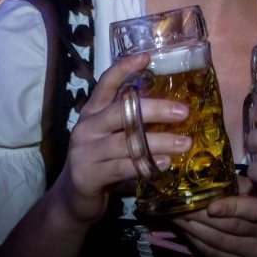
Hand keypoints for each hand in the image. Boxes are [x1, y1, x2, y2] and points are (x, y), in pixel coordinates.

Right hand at [54, 53, 192, 224]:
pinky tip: (165, 163)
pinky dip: (145, 164)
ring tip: (184, 143)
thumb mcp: (110, 136)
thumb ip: (129, 122)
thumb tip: (171, 110)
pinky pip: (122, 167)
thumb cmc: (100, 162)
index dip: (124, 68)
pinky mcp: (88, 175)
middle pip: (122, 111)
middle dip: (156, 110)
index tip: (146, 57)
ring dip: (159, 142)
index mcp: (92, 112)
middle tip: (183, 112)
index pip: (106, 83)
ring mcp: (85, 151)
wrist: (72, 199)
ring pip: (126, 142)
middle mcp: (87, 127)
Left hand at [171, 175, 256, 256]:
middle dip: (202, 215)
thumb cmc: (255, 204)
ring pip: (218, 241)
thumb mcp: (253, 190)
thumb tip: (217, 174)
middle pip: (230, 226)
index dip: (230, 207)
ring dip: (194, 228)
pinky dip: (197, 241)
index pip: (249, 210)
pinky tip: (187, 230)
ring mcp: (251, 253)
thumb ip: (240, 184)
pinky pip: (214, 254)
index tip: (211, 206)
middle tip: (181, 205)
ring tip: (177, 216)